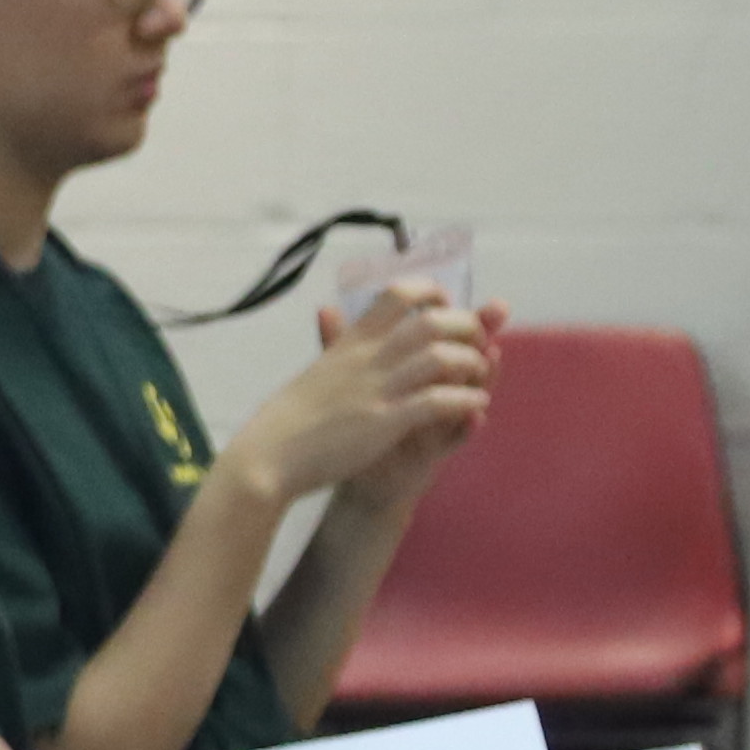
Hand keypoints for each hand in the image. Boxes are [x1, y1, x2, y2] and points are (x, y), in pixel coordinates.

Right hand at [234, 288, 492, 504]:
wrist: (269, 455)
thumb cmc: (290, 417)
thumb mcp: (316, 367)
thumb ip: (332, 338)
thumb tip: (328, 310)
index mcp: (353, 342)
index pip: (399, 294)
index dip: (432, 293)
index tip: (445, 307)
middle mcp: (368, 358)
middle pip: (432, 321)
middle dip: (466, 327)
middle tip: (476, 344)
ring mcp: (378, 390)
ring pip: (441, 357)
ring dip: (472, 363)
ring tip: (480, 376)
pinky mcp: (384, 423)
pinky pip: (437, 402)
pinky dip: (465, 401)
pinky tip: (477, 406)